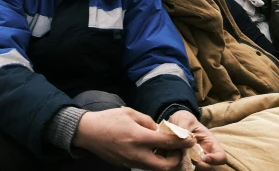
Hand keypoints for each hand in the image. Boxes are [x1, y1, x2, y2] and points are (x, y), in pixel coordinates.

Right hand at [73, 107, 194, 169]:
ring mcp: (131, 162)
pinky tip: (152, 150)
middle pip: (165, 166)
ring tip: (166, 149)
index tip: (191, 139)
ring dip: (165, 161)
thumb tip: (161, 130)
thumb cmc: (109, 119)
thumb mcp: (131, 113)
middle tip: (179, 149)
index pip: (167, 142)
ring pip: (156, 169)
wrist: (87, 132)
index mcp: (138, 137)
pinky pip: (145, 166)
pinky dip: (153, 160)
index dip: (183, 141)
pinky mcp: (126, 165)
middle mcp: (136, 153)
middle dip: (177, 159)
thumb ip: (149, 122)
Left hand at [168, 110, 226, 168]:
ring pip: (199, 168)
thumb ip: (185, 127)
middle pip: (210, 166)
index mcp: (210, 143)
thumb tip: (184, 138)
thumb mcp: (185, 119)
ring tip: (182, 156)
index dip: (216, 160)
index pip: (221, 156)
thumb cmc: (185, 119)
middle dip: (202, 165)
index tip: (205, 158)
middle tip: (192, 159)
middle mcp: (205, 152)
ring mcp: (195, 157)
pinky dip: (182, 165)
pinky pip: (187, 167)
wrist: (175, 121)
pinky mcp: (186, 160)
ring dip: (192, 165)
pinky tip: (176, 157)